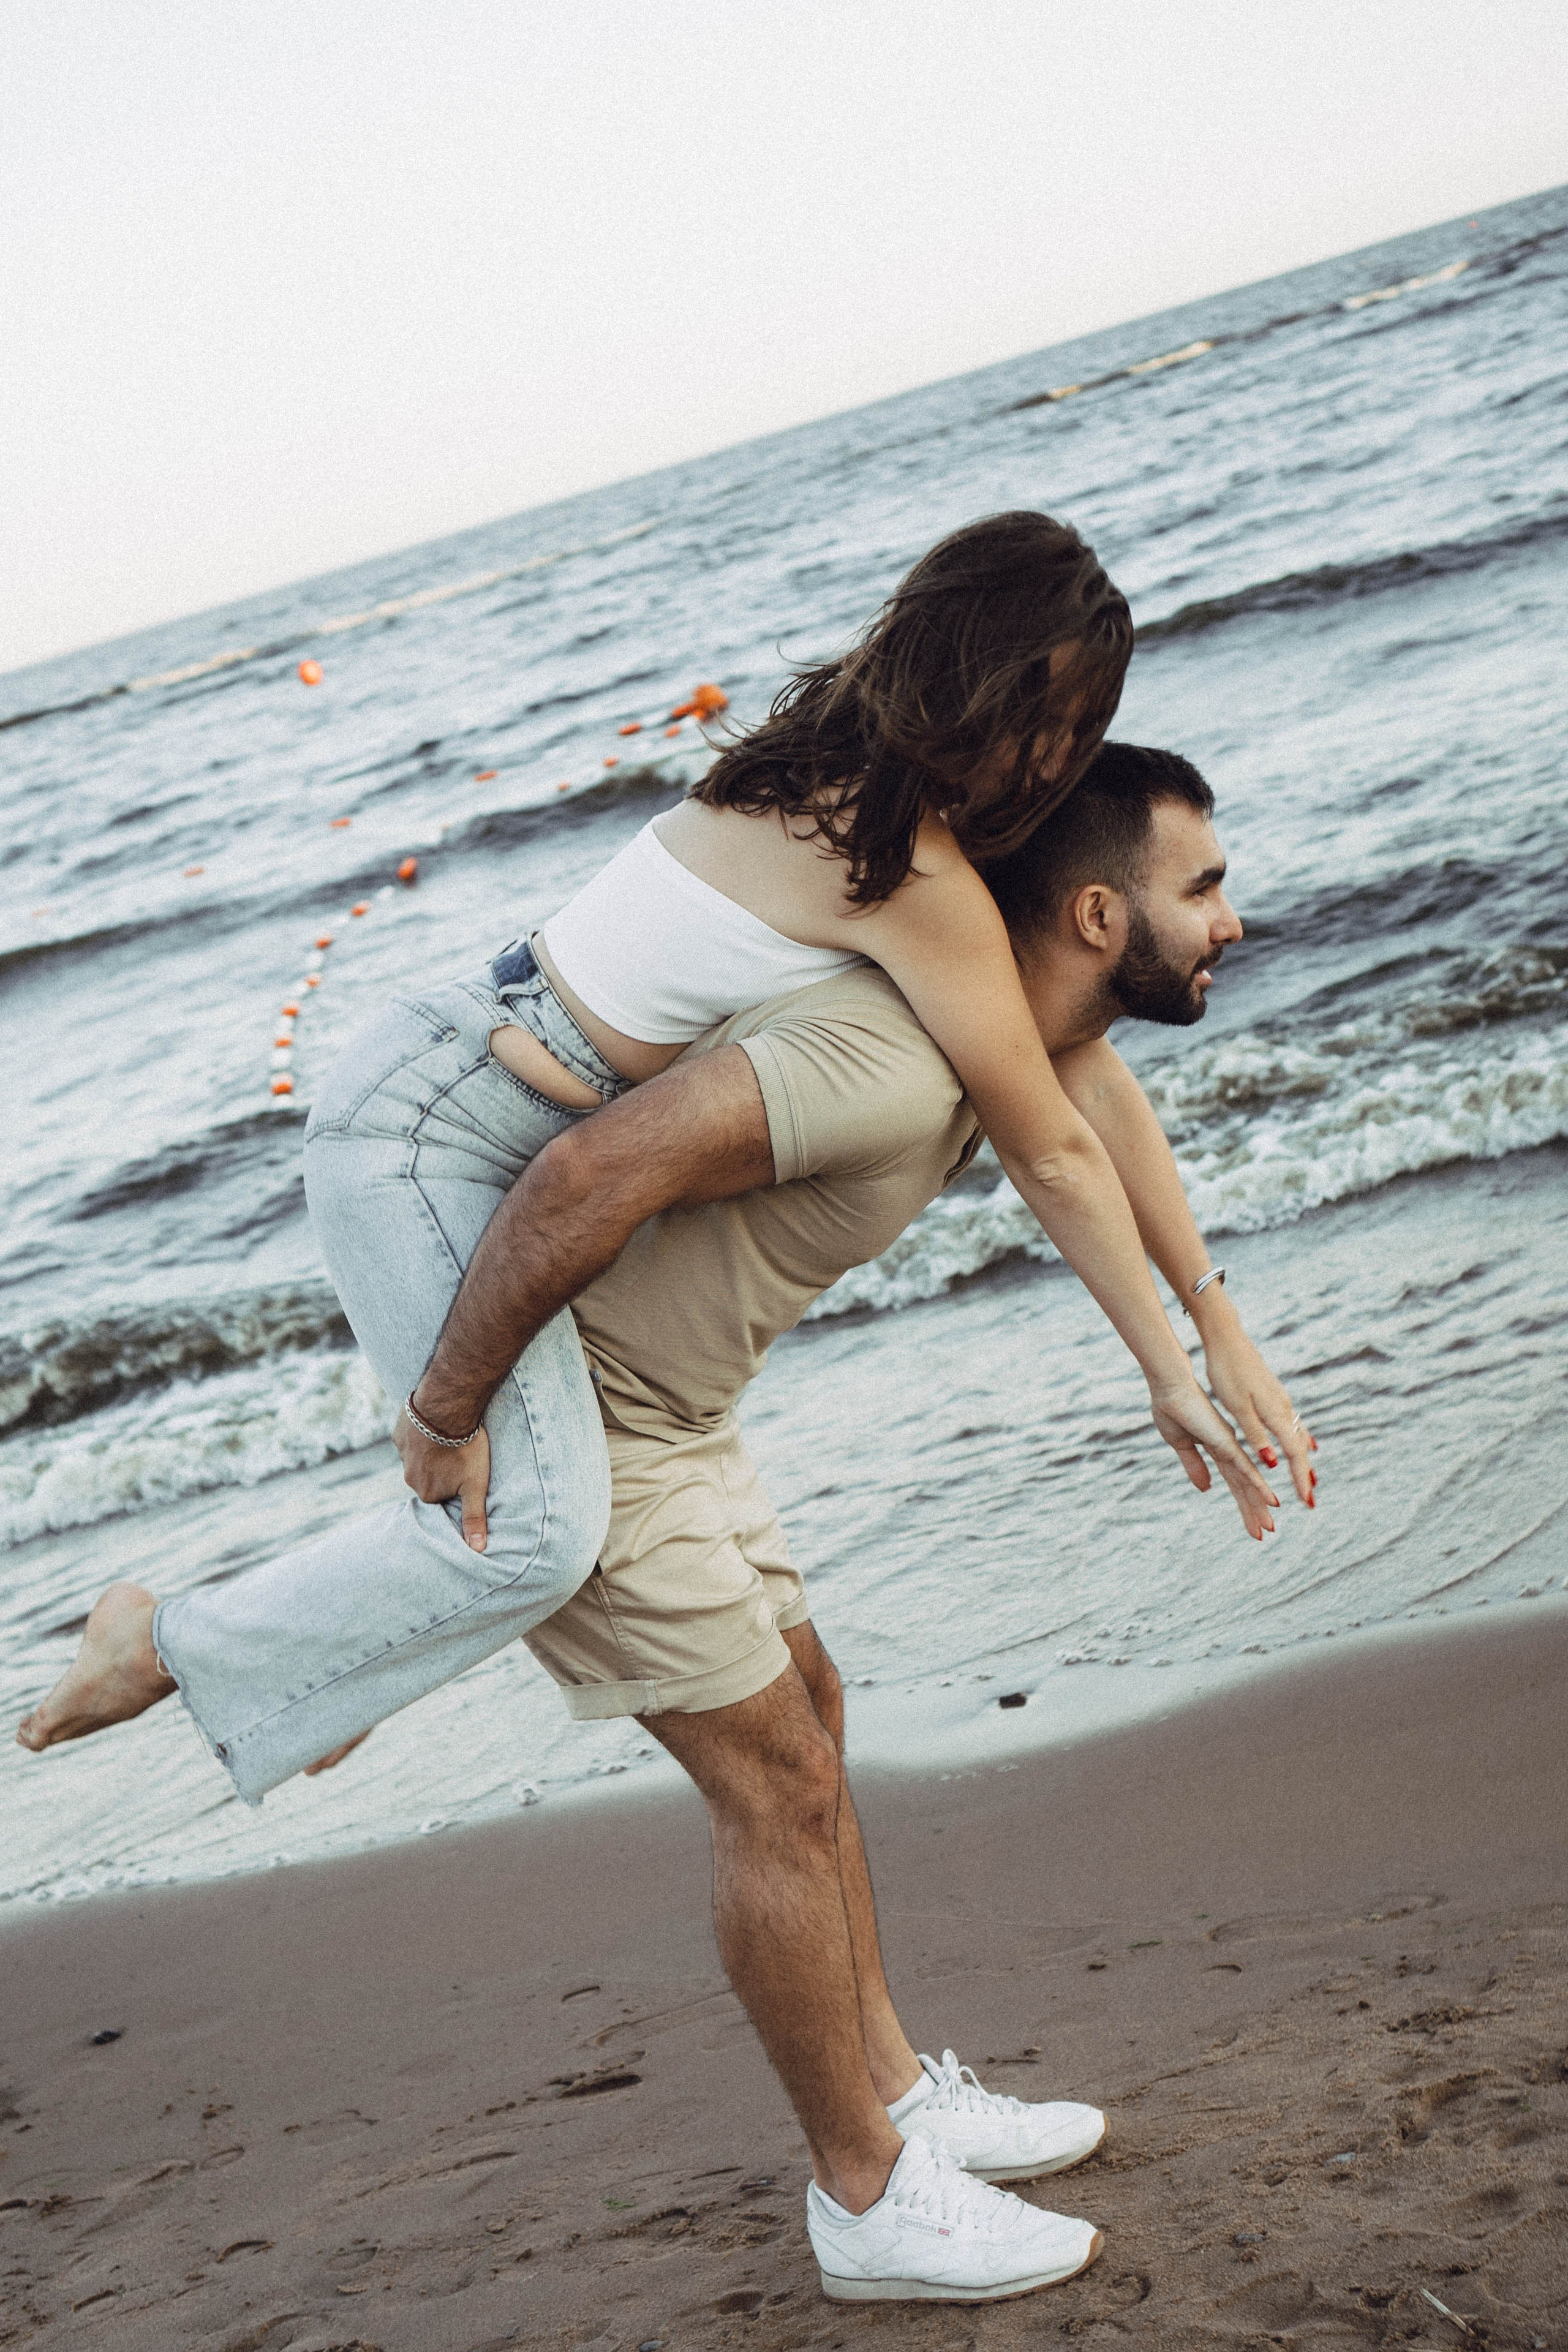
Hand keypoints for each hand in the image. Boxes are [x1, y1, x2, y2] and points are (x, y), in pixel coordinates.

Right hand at [392, 1407, 490, 1552]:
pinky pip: (410, 1436)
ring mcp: (402, 1454)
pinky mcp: (399, 1432)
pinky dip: (421, 1432)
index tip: (465, 1470)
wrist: (448, 1409)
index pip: (441, 1493)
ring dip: (431, 1450)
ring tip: (449, 1437)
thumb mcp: (475, 1485)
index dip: (455, 1481)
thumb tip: (476, 1550)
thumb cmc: (465, 1449)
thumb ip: (474, 1517)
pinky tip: (435, 1423)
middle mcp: (409, 1477)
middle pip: (428, 1476)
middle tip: (459, 1452)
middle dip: (442, 1467)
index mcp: (426, 1493)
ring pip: (419, 1456)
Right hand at [1147, 1370, 1280, 1539]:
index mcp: (1219, 1448)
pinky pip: (1244, 1468)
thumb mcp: (1180, 1444)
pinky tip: (1271, 1501)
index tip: (1252, 1523)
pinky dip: (1258, 1486)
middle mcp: (1230, 1449)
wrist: (1168, 1387)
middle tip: (1266, 1532)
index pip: (1235, 1482)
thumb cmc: (1171, 1408)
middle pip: (1245, 1486)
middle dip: (1253, 1510)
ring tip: (1269, 1527)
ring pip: (1248, 1482)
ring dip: (1258, 1505)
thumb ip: (1194, 1466)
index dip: (1243, 1503)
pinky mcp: (1225, 1442)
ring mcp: (1229, 1446)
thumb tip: (1206, 1489)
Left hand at [1200, 1324, 1316, 1507]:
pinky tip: (1305, 1444)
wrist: (1226, 1339)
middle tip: (1310, 1502)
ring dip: (1304, 1460)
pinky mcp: (1274, 1394)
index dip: (1299, 1479)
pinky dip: (1300, 1440)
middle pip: (1300, 1448)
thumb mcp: (1237, 1407)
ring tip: (1309, 1479)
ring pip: (1298, 1436)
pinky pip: (1293, 1424)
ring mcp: (1280, 1400)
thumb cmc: (1226, 1372)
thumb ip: (1255, 1435)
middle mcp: (1284, 1408)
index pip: (1294, 1454)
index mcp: (1275, 1413)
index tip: (1306, 1502)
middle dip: (1305, 1475)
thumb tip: (1274, 1464)